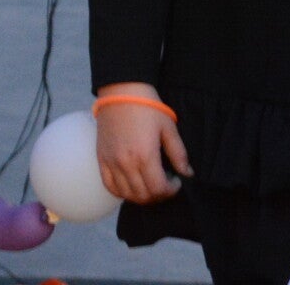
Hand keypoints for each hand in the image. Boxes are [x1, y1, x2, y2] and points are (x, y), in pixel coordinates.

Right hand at [94, 82, 192, 203]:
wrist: (121, 93)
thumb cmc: (148, 107)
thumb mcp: (169, 128)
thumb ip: (179, 153)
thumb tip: (188, 173)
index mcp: (145, 156)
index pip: (158, 188)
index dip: (171, 191)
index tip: (177, 182)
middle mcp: (126, 164)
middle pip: (143, 195)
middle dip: (158, 195)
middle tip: (166, 185)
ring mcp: (111, 163)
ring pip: (126, 195)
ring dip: (141, 196)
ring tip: (151, 185)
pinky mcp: (102, 160)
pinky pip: (110, 187)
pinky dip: (122, 192)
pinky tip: (133, 186)